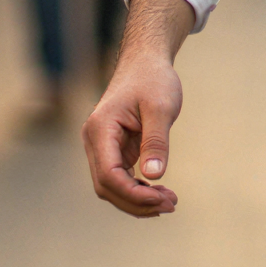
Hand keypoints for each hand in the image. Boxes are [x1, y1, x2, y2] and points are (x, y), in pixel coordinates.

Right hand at [83, 49, 182, 217]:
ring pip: (111, 186)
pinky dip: (137, 189)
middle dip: (137, 202)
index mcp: (100, 129)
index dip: (133, 193)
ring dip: (137, 199)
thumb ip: (156, 141)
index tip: (162, 199)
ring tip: (169, 202)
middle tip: (171, 205)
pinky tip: (159, 193)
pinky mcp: (112, 150)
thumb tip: (154, 176)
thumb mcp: (161, 107)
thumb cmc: (153, 79)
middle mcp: (94, 141)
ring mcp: (101, 147)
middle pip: (107, 186)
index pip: (109, 174)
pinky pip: (120, 178)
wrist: (145, 62)